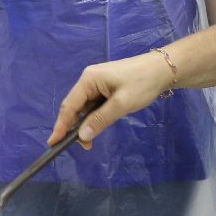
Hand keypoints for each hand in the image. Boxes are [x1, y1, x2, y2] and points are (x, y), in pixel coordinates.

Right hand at [50, 53, 174, 147]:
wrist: (163, 69)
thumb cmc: (142, 83)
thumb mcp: (121, 104)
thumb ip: (100, 120)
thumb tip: (81, 136)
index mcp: (88, 80)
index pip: (69, 106)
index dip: (60, 125)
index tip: (53, 143)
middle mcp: (88, 80)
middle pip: (74, 107)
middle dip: (73, 127)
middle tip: (81, 146)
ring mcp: (97, 83)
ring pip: (84, 108)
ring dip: (85, 124)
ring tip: (89, 142)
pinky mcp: (106, 87)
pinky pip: (94, 105)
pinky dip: (93, 118)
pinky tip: (97, 127)